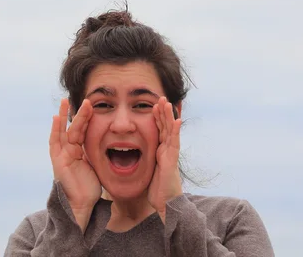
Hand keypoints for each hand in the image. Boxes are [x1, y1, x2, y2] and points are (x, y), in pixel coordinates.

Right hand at [49, 98, 100, 231]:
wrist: (82, 204)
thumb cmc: (91, 188)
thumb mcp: (97, 166)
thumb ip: (99, 154)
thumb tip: (114, 144)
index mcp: (79, 151)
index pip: (83, 130)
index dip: (87, 118)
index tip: (92, 105)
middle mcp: (69, 151)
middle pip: (74, 128)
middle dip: (79, 113)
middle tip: (85, 99)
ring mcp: (62, 155)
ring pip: (65, 131)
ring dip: (65, 116)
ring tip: (66, 101)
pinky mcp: (58, 160)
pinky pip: (55, 142)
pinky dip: (55, 129)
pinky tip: (55, 117)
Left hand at [148, 97, 182, 223]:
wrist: (163, 204)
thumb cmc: (154, 190)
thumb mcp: (144, 171)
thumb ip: (139, 162)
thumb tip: (126, 159)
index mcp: (159, 151)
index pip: (158, 130)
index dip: (156, 118)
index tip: (152, 105)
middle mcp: (166, 151)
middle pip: (165, 127)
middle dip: (162, 112)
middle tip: (160, 98)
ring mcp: (170, 154)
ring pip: (170, 131)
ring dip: (168, 116)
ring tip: (166, 102)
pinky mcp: (172, 160)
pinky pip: (174, 143)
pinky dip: (176, 131)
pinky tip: (177, 120)